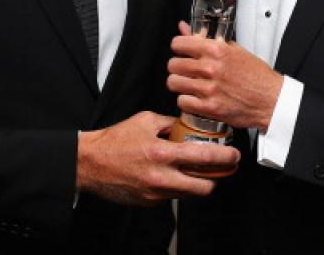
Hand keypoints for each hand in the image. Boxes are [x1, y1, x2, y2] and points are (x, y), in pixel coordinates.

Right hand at [76, 111, 239, 205]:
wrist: (90, 163)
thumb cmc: (115, 140)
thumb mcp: (146, 120)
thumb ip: (170, 123)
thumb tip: (187, 124)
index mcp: (162, 153)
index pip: (203, 158)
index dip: (225, 158)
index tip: (234, 155)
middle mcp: (161, 177)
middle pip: (204, 187)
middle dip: (218, 178)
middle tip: (222, 168)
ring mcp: (155, 193)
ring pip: (190, 194)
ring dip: (198, 184)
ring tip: (199, 170)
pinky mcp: (149, 203)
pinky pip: (172, 197)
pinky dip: (178, 187)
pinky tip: (174, 174)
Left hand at [167, 21, 281, 130]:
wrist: (271, 100)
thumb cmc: (256, 76)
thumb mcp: (234, 50)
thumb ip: (206, 39)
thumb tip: (185, 28)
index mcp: (216, 50)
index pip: (179, 43)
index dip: (178, 47)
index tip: (180, 51)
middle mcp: (211, 68)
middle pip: (173, 64)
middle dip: (177, 67)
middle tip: (184, 70)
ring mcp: (209, 88)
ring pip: (174, 83)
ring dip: (179, 84)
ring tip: (188, 84)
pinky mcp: (210, 108)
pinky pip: (182, 102)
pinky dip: (186, 101)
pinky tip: (194, 98)